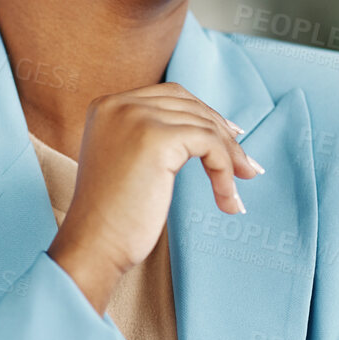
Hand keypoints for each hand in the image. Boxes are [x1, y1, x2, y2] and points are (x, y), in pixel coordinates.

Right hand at [47, 82, 261, 312]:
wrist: (94, 244)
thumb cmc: (110, 216)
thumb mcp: (124, 160)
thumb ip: (149, 136)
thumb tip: (206, 128)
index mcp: (107, 106)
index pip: (169, 95)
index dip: (204, 114)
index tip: (230, 136)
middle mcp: (119, 105)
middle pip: (189, 105)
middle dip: (222, 134)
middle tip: (245, 164)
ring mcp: (136, 118)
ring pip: (204, 126)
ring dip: (229, 158)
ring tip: (236, 190)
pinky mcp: (157, 138)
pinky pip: (210, 145)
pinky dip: (225, 170)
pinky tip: (226, 199)